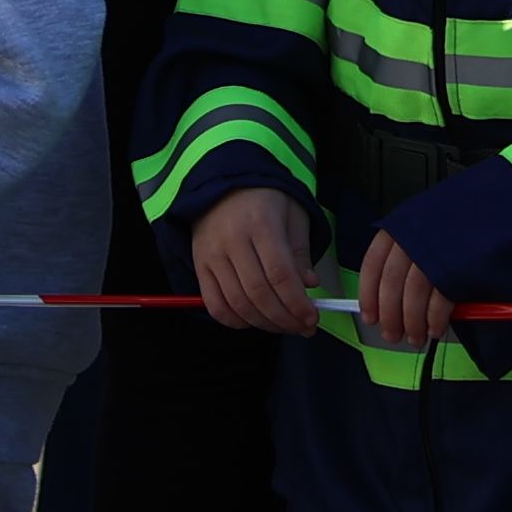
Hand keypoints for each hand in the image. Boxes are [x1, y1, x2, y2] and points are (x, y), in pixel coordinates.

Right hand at [190, 187, 318, 334]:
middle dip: (284, 318)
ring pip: (237, 303)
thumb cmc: (264, 198)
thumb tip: (309, 285)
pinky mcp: (199, 266)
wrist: (223, 183)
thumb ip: (300, 251)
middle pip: (259, 293)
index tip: (312, 318)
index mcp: (261, 222)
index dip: (297, 303)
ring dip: (264, 323)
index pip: (279, 274)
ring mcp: (212, 254)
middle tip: (302, 327)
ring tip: (283, 325)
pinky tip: (254, 321)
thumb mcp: (292, 214)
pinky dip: (235, 321)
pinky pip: (214, 305)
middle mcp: (232, 240)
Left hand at [357, 228, 457, 350]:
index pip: (373, 264)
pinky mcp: (458, 266)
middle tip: (392, 335)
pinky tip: (435, 328)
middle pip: (392, 284)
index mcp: (400, 227)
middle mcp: (413, 237)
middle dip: (390, 316)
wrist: (492, 208)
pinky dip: (435, 319)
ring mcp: (436, 251)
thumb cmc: (455, 220)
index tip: (370, 318)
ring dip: (413, 323)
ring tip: (416, 337)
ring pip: (414, 294)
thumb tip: (389, 298)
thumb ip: (406, 255)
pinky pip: (440, 299)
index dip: (369, 296)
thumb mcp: (423, 226)